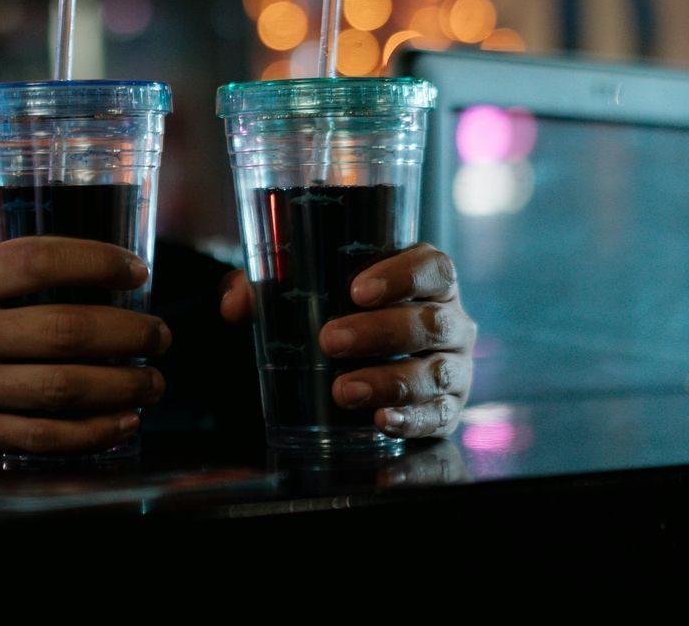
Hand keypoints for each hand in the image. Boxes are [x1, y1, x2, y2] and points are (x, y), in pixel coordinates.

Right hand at [0, 237, 169, 458]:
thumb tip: (87, 282)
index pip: (36, 262)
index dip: (96, 261)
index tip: (134, 270)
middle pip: (65, 331)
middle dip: (129, 333)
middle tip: (160, 334)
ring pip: (64, 389)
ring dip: (124, 385)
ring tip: (153, 379)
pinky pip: (44, 439)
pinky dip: (93, 431)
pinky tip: (121, 420)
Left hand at [221, 244, 473, 438]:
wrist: (371, 365)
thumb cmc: (343, 314)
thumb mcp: (307, 293)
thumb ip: (268, 289)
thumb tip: (233, 304)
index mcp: (428, 281)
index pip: (433, 268)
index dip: (403, 276)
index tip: (357, 290)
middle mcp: (450, 321)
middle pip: (430, 323)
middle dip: (380, 333)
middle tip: (329, 340)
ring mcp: (454, 368)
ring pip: (435, 373)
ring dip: (389, 382)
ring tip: (343, 390)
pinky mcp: (448, 409)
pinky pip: (439, 417)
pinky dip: (410, 421)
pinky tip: (380, 421)